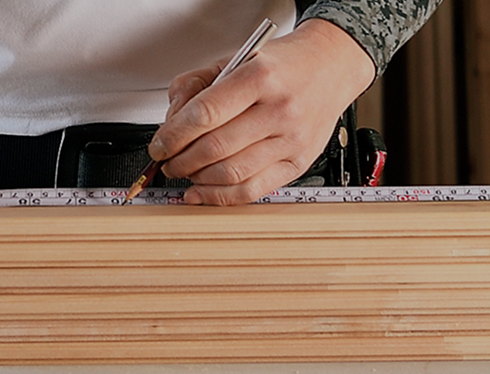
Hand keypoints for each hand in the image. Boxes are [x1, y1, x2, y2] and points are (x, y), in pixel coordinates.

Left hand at [150, 19, 375, 204]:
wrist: (331, 66)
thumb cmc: (281, 65)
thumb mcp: (234, 59)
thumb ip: (194, 85)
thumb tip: (169, 123)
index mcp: (259, 77)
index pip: (204, 114)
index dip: (172, 135)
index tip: (158, 145)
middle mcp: (280, 109)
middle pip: (214, 147)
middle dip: (179, 160)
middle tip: (167, 161)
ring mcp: (292, 139)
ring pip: (231, 173)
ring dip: (196, 178)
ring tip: (184, 171)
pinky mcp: (299, 162)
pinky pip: (253, 190)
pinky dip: (219, 197)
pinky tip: (200, 192)